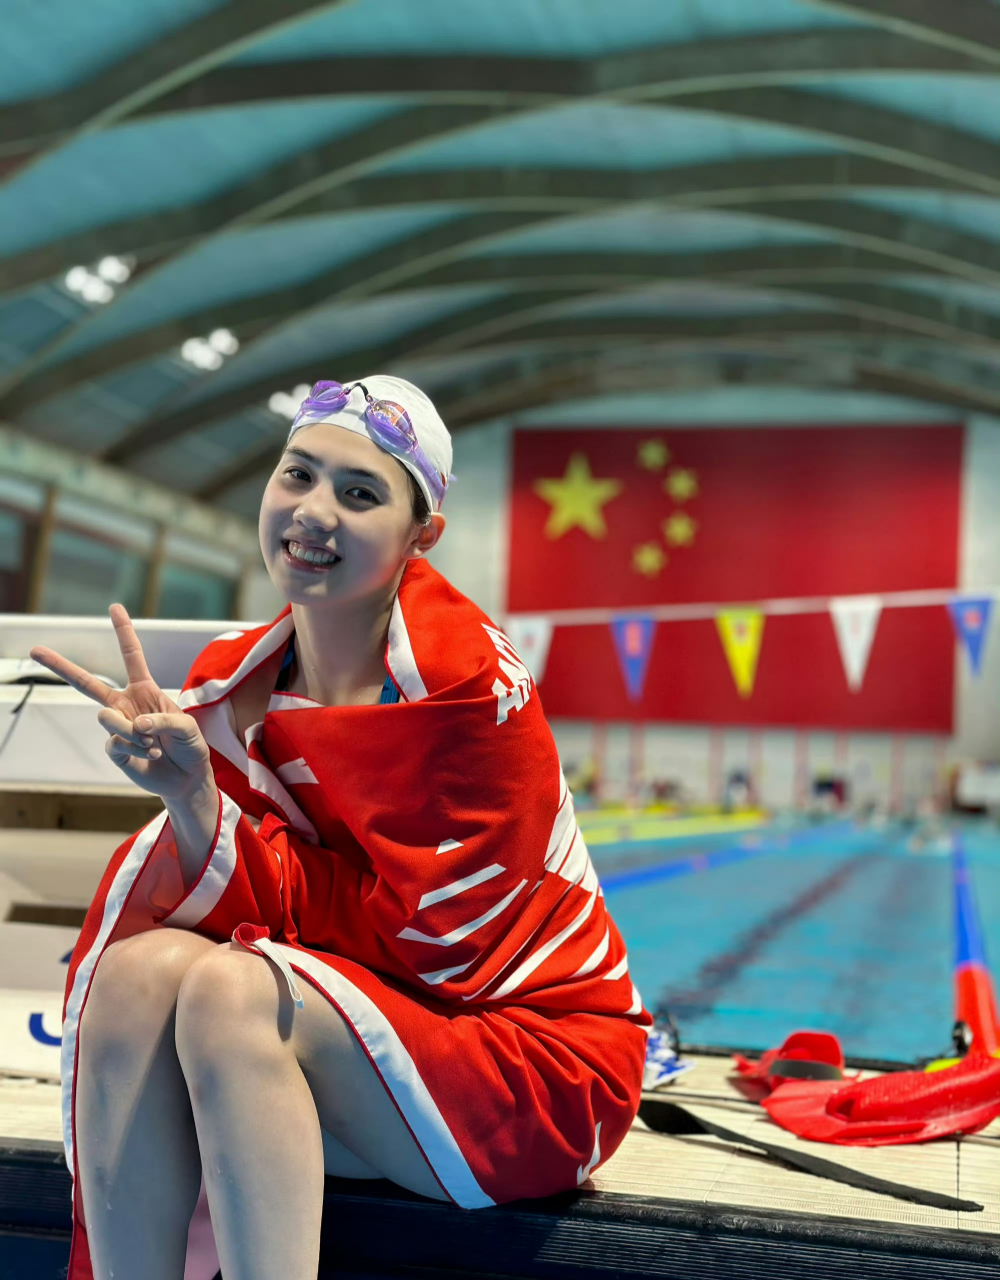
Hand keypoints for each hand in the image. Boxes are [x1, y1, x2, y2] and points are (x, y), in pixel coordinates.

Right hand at [30, 603, 212, 800]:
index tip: (114, 607)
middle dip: (61, 666)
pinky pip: (115, 743)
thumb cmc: (190, 747)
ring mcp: (117, 727)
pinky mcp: (114, 750)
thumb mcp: (187, 727)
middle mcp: (126, 705)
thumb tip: (136, 723)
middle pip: (88, 683)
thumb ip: (164, 720)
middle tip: (35, 650)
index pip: (131, 657)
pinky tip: (149, 754)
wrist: (187, 778)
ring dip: (132, 731)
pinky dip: (136, 748)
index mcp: (145, 690)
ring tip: (152, 742)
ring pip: (108, 718)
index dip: (124, 632)